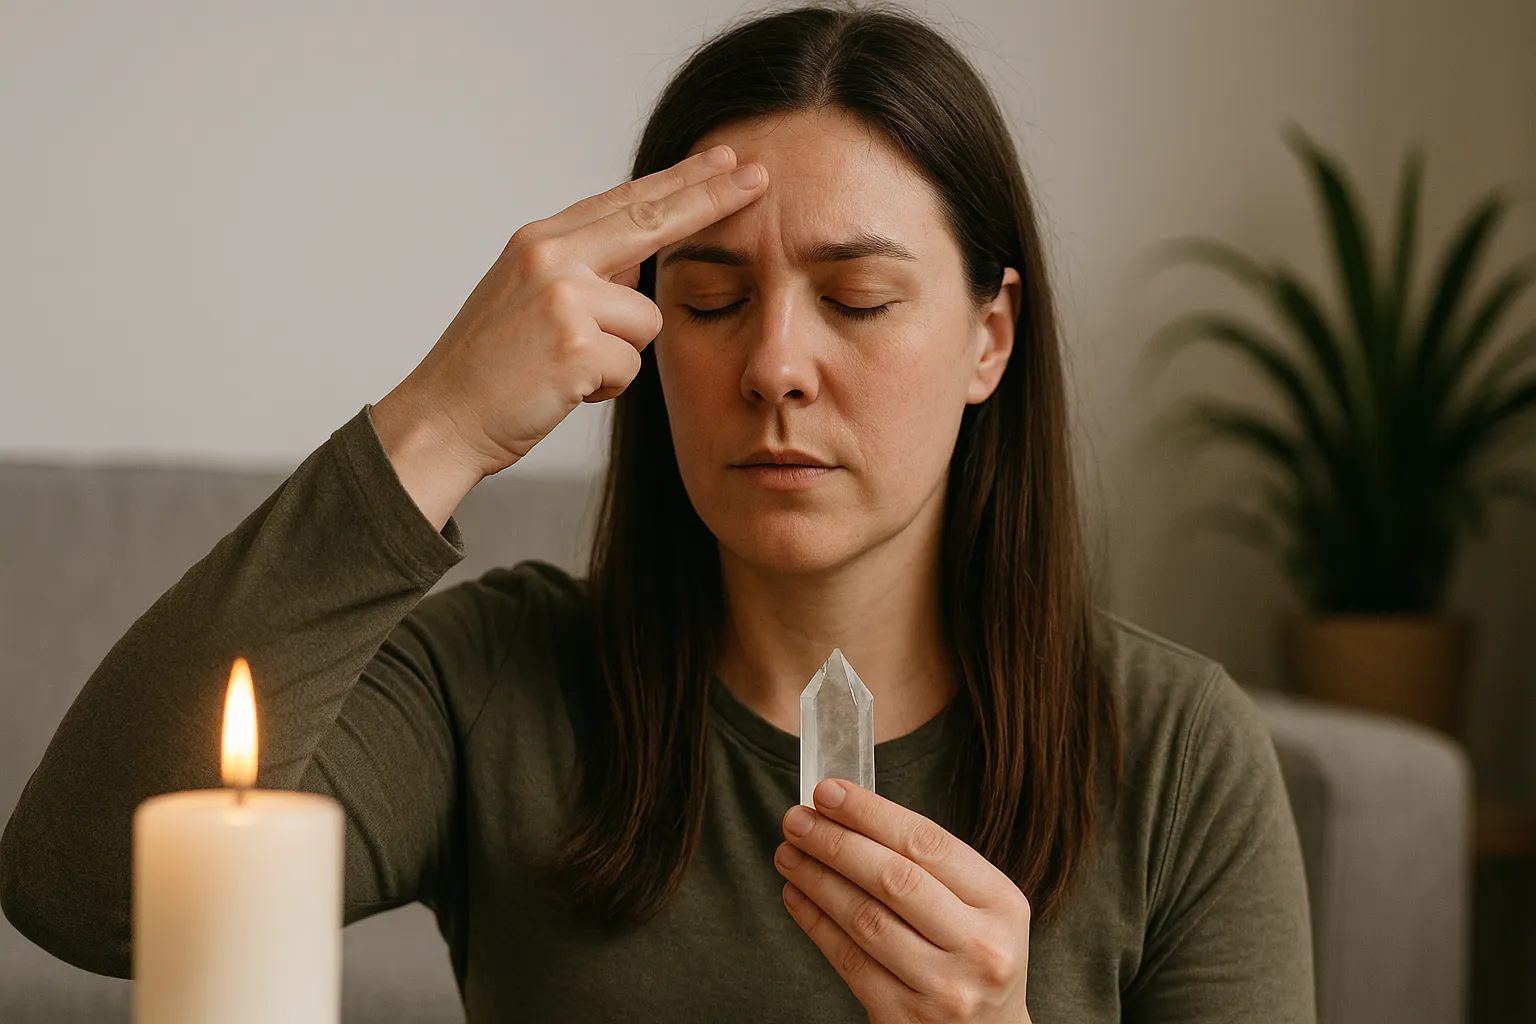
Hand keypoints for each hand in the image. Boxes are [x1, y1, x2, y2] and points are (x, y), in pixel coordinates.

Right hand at [375, 143, 768, 478]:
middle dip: (711, 198)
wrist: (441, 420)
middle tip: (759, 177)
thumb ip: (583, 272)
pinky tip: (564, 391)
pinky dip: (606, 390)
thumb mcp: (528, 300)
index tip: (725, 160)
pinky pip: (633, 366)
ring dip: (622, 356)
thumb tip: (638, 260)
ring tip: (567, 371)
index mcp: (539, 241)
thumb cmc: (488, 371)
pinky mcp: (576, 345)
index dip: (680, 181)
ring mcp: (562, 297)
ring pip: (649, 320)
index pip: (625, 201)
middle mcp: (550, 255)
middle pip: (652, 220)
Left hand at [775, 779, 1031, 1022]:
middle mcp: (979, 947)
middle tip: (797, 819)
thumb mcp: (981, 908)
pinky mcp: (904, 1018)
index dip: (871, 813)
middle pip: (892, 878)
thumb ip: (931, 867)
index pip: (927, 843)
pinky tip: (797, 895)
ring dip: (817, 878)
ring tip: (789, 853)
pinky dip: (815, 922)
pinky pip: (848, 960)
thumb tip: (849, 817)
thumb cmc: (975, 957)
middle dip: (835, 842)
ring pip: (864, 918)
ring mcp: (943, 988)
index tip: (829, 792)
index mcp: (1002, 905)